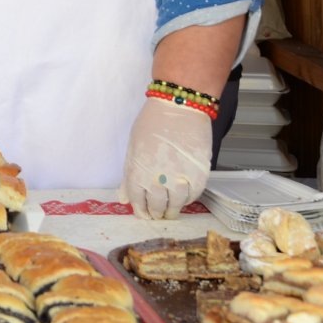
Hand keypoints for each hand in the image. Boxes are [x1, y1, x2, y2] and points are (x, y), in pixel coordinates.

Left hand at [122, 97, 212, 218]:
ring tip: (170, 210)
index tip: (144, 214)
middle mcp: (157, 180)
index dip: (141, 211)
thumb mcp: (133, 148)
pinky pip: (192, 196)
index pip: (137, 202)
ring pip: (175, 205)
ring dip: (172, 210)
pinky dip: (187, 200)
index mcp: (137, 173)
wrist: (179, 108)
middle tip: (157, 213)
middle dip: (155, 212)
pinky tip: (183, 197)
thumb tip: (123, 199)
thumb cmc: (152, 123)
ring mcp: (179, 179)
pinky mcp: (199, 176)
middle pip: (156, 206)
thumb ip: (129, 175)